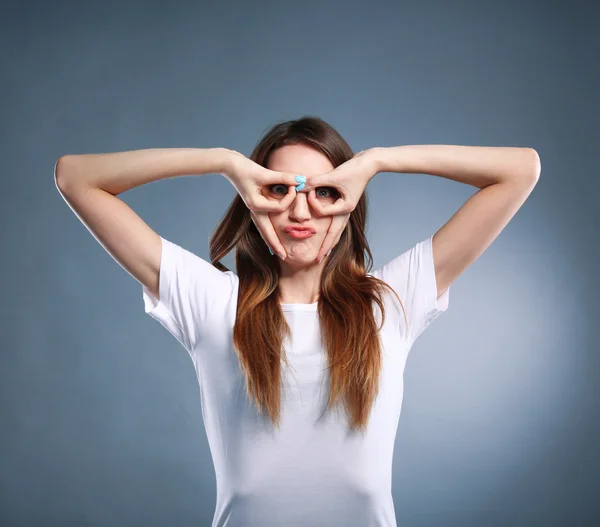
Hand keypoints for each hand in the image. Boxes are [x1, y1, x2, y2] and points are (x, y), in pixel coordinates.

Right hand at [222, 149, 299, 258]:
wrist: (230, 165)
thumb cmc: (245, 168)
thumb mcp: (264, 173)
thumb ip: (283, 177)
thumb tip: (301, 180)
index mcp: (256, 205)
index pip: (279, 208)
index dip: (289, 198)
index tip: (295, 185)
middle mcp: (254, 210)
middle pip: (266, 232)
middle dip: (275, 244)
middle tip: (284, 257)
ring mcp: (253, 209)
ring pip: (263, 230)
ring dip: (271, 241)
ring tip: (277, 252)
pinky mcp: (254, 205)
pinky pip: (261, 223)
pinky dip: (267, 232)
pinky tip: (270, 237)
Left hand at [301, 148, 380, 262]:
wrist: (368, 163)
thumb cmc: (353, 169)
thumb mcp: (334, 176)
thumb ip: (316, 181)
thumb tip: (299, 185)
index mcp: (345, 208)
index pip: (324, 213)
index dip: (313, 203)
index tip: (308, 190)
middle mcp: (346, 212)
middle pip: (335, 234)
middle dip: (325, 247)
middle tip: (316, 260)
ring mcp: (346, 209)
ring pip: (337, 231)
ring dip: (330, 243)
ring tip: (323, 254)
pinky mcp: (345, 205)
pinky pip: (337, 222)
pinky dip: (332, 231)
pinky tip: (328, 237)